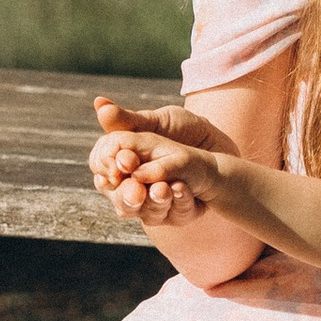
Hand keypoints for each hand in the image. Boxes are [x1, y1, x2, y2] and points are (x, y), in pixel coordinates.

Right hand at [89, 103, 227, 228]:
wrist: (221, 146)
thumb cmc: (185, 129)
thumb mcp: (159, 120)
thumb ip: (129, 120)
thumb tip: (99, 104)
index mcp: (124, 162)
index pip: (100, 169)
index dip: (105, 168)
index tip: (118, 165)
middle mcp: (135, 186)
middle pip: (119, 201)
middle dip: (128, 196)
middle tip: (138, 190)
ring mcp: (156, 203)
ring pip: (146, 214)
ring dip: (155, 201)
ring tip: (167, 187)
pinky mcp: (179, 213)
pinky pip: (176, 216)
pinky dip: (180, 203)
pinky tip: (183, 189)